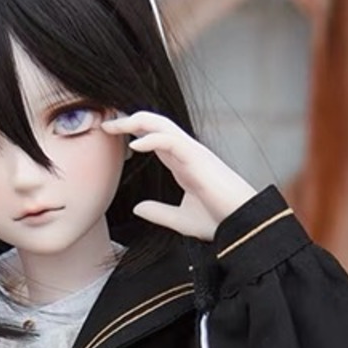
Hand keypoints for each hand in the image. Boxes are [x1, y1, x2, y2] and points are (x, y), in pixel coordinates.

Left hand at [102, 113, 257, 239]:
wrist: (241, 226)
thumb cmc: (218, 221)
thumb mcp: (179, 220)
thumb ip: (158, 212)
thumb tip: (137, 208)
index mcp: (182, 164)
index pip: (154, 139)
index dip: (133, 134)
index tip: (111, 136)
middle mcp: (186, 153)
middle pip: (155, 125)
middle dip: (130, 121)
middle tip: (106, 123)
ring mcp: (193, 153)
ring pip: (162, 125)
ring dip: (136, 122)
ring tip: (114, 125)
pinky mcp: (198, 159)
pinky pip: (172, 141)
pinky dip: (152, 139)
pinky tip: (135, 145)